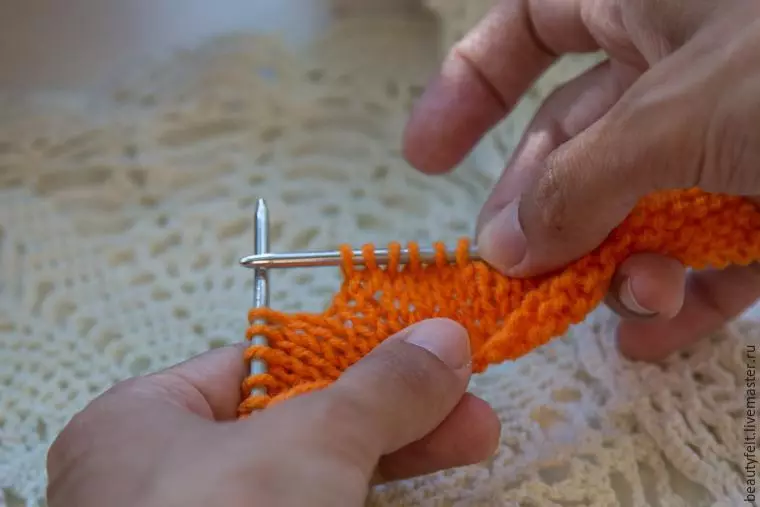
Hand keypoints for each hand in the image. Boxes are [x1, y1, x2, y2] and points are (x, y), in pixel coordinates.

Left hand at [46, 319, 499, 506]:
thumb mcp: (311, 441)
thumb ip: (378, 388)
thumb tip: (443, 338)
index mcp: (141, 423)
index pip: (258, 365)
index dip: (343, 353)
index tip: (418, 353)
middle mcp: (163, 480)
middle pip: (299, 424)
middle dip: (394, 412)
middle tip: (468, 407)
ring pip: (313, 481)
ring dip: (397, 459)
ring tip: (474, 438)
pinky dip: (368, 502)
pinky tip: (417, 496)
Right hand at [403, 0, 759, 360]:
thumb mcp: (682, 112)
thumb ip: (583, 180)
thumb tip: (507, 247)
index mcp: (645, 5)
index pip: (532, 26)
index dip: (471, 84)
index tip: (427, 157)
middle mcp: (679, 70)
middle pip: (574, 145)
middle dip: (542, 214)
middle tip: (513, 272)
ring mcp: (727, 139)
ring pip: (638, 206)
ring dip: (618, 265)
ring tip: (628, 298)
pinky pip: (709, 250)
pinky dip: (682, 294)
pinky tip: (655, 331)